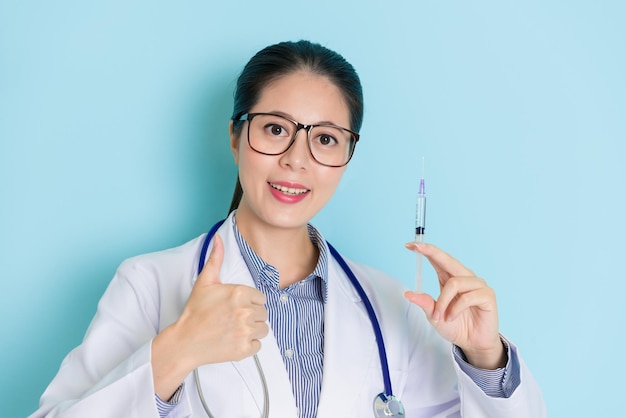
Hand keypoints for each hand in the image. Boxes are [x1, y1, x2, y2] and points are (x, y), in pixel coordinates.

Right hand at [152, 235, 268, 398]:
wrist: (185, 341)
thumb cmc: (195, 312)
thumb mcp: (205, 282)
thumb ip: (215, 259)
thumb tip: (218, 239)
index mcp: (240, 293)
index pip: (260, 298)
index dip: (248, 302)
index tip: (234, 306)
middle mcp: (245, 311)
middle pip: (263, 313)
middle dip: (250, 315)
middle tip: (232, 318)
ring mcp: (245, 331)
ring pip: (263, 329)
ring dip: (252, 330)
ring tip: (234, 328)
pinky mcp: (244, 349)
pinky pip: (258, 345)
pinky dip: (249, 344)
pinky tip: (234, 340)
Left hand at [404, 243, 504, 369]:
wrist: (474, 343)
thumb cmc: (455, 326)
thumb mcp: (434, 316)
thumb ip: (425, 303)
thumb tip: (407, 293)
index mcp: (450, 278)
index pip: (438, 260)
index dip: (426, 250)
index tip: (410, 245)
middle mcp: (465, 277)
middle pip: (448, 260)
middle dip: (431, 252)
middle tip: (416, 246)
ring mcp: (478, 285)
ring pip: (454, 283)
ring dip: (443, 301)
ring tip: (440, 316)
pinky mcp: (487, 295)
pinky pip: (467, 297)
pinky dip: (455, 309)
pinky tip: (452, 317)